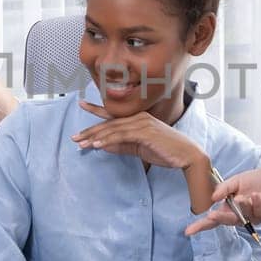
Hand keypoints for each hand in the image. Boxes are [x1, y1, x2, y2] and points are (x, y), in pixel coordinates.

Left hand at [72, 102, 203, 170]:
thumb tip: (104, 146)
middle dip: (90, 131)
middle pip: (109, 123)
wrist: (187, 156)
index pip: (114, 114)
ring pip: (112, 129)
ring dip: (95, 137)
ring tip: (80, 144)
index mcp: (138, 119)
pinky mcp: (145, 132)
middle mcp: (139, 117)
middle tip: (74, 137)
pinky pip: (121, 135)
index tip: (81, 104)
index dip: (96, 109)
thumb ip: (123, 146)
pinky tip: (96, 146)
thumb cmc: (166, 152)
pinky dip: (107, 140)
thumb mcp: (140, 149)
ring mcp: (142, 123)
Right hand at [185, 163, 260, 235]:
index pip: (213, 220)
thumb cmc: (255, 180)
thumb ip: (223, 188)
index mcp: (230, 209)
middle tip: (212, 215)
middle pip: (227, 221)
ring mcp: (253, 217)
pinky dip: (254, 202)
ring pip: (242, 215)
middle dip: (220, 218)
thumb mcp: (235, 181)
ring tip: (243, 197)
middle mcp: (240, 216)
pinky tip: (255, 195)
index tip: (188, 231)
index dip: (201, 225)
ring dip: (240, 206)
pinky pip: (257, 210)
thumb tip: (213, 197)